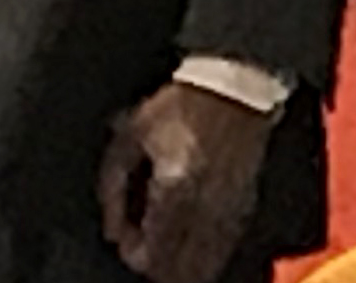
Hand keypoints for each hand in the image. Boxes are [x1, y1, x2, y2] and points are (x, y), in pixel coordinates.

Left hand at [96, 81, 275, 282]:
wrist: (233, 90)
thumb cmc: (184, 105)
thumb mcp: (130, 134)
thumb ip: (113, 183)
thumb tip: (111, 226)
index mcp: (174, 189)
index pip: (150, 254)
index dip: (130, 251)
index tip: (123, 232)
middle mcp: (204, 208)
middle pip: (177, 270)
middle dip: (153, 261)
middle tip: (140, 237)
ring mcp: (228, 212)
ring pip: (203, 266)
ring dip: (179, 261)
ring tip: (164, 235)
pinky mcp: (244, 209)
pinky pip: (222, 247)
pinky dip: (204, 250)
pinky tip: (190, 232)